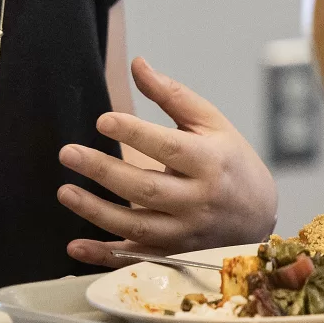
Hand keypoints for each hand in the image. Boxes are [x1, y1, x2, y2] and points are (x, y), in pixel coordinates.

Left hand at [56, 56, 278, 266]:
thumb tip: (138, 64)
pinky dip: (104, 256)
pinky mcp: (174, 253)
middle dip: (104, 171)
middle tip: (67, 153)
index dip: (134, 134)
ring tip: (64, 192)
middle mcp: (198, 200)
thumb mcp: (211, 122)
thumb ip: (172, 95)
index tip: (102, 120)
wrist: (259, 215)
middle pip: (146, 188)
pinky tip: (73, 246)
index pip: (168, 147)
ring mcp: (186, 232)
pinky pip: (136, 258)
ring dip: (96, 212)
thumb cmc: (230, 159)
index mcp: (210, 162)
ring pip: (137, 225)